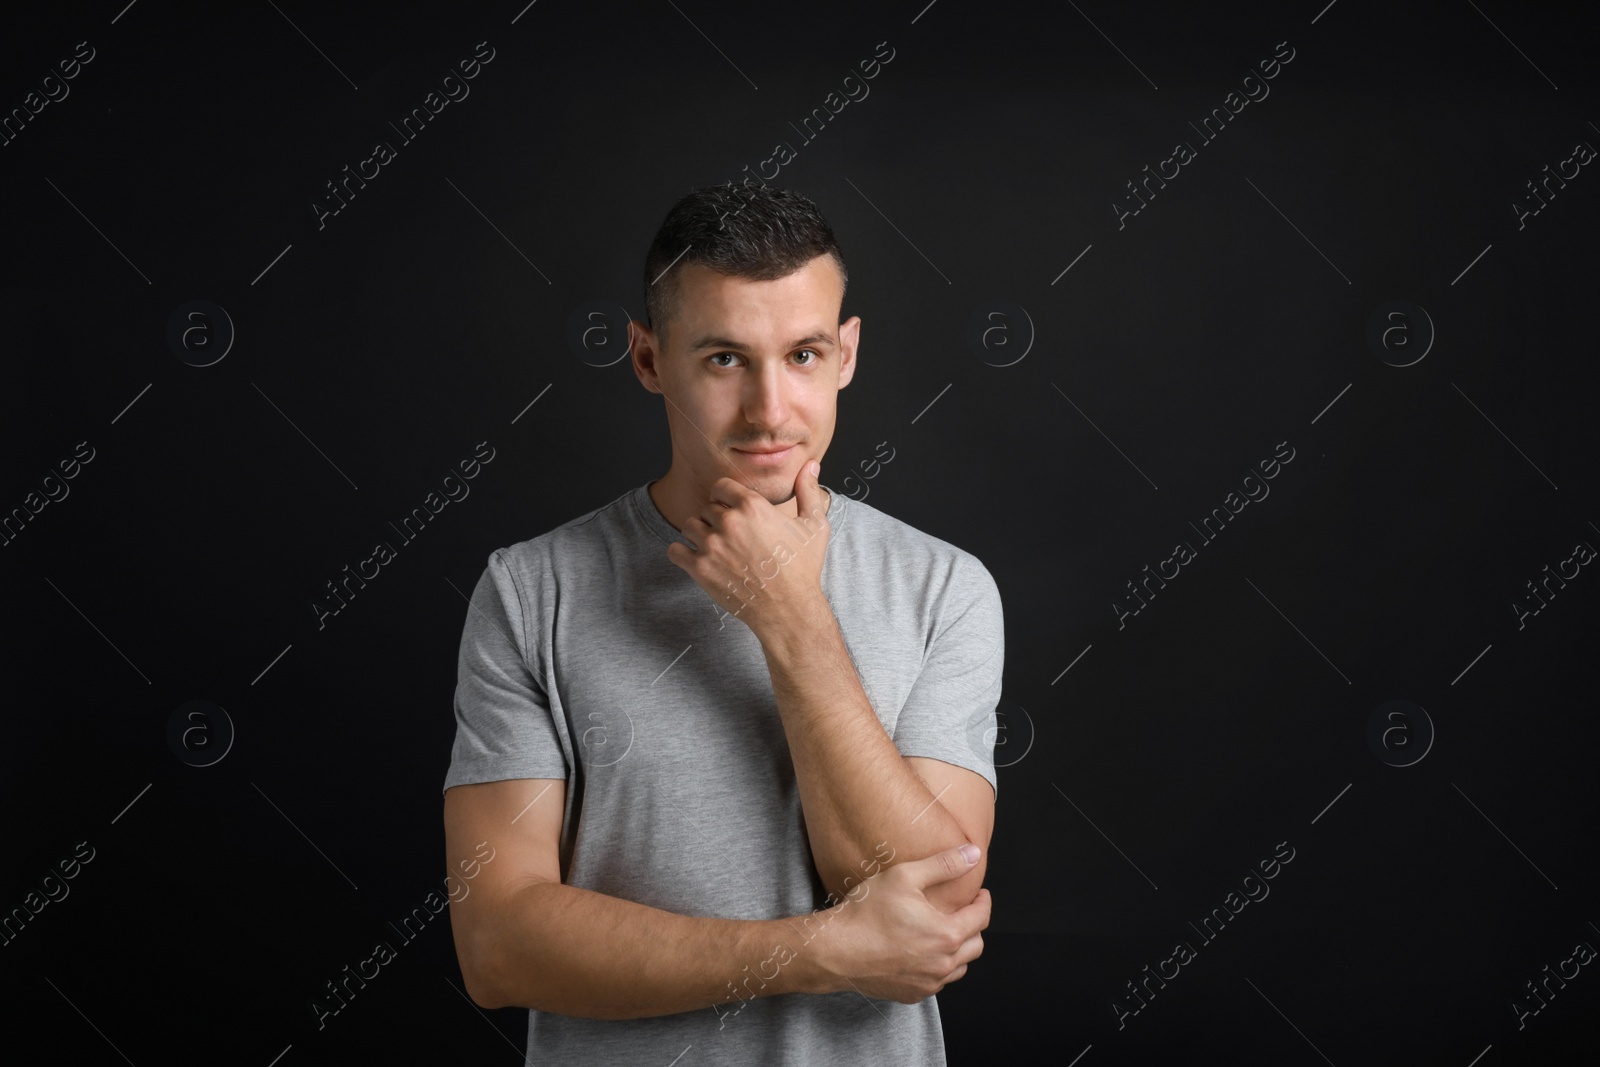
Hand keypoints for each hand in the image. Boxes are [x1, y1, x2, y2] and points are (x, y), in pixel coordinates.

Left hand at [666, 462, 831, 638]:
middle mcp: (729, 522)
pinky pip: (675, 550)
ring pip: (689, 526)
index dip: (725, 497)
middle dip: (715, 519)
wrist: (789, 609)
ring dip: (699, 534)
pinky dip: (682, 553)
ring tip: (716, 547)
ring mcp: (711, 546)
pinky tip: (697, 558)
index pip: (720, 486)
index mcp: (752, 506)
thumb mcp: (814, 526)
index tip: (731, 509)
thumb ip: (808, 491)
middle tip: (731, 536)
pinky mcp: (700, 569)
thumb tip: (811, 465)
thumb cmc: (803, 568)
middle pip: (706, 508)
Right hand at [801, 843, 990, 1003]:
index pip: (981, 917)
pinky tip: (923, 952)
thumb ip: (944, 865)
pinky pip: (937, 982)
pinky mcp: (912, 994)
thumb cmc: (867, 912)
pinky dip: (938, 967)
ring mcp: (928, 983)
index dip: (983, 901)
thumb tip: (973, 855)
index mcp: (947, 935)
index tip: (979, 894)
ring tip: (944, 932)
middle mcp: (943, 964)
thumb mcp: (905, 876)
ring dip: (959, 950)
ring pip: (959, 968)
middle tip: (963, 911)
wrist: (836, 950)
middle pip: (976, 945)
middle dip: (974, 926)